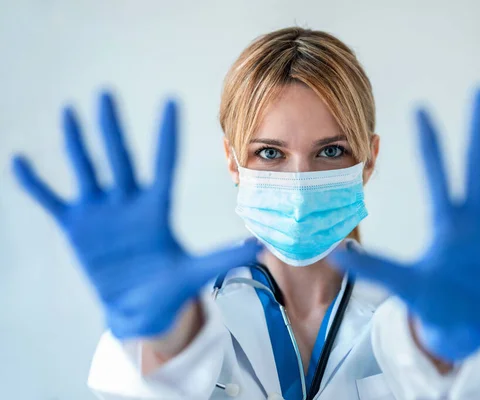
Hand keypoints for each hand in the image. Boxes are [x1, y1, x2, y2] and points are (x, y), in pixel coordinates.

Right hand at [12, 92, 261, 338]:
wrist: (140, 308)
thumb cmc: (171, 288)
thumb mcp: (195, 272)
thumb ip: (221, 257)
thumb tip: (259, 245)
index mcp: (158, 208)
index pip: (164, 163)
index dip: (166, 135)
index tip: (171, 101)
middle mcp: (129, 202)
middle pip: (120, 157)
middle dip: (113, 128)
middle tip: (106, 94)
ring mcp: (102, 212)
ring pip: (87, 168)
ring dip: (77, 142)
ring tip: (71, 110)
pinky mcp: (77, 227)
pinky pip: (51, 199)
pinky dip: (35, 183)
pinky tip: (20, 160)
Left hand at [330, 88, 479, 360]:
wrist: (460, 317)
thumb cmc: (432, 296)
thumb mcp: (402, 280)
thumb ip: (373, 267)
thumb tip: (335, 254)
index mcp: (446, 218)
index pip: (437, 171)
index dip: (430, 141)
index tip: (419, 108)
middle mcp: (475, 213)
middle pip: (479, 162)